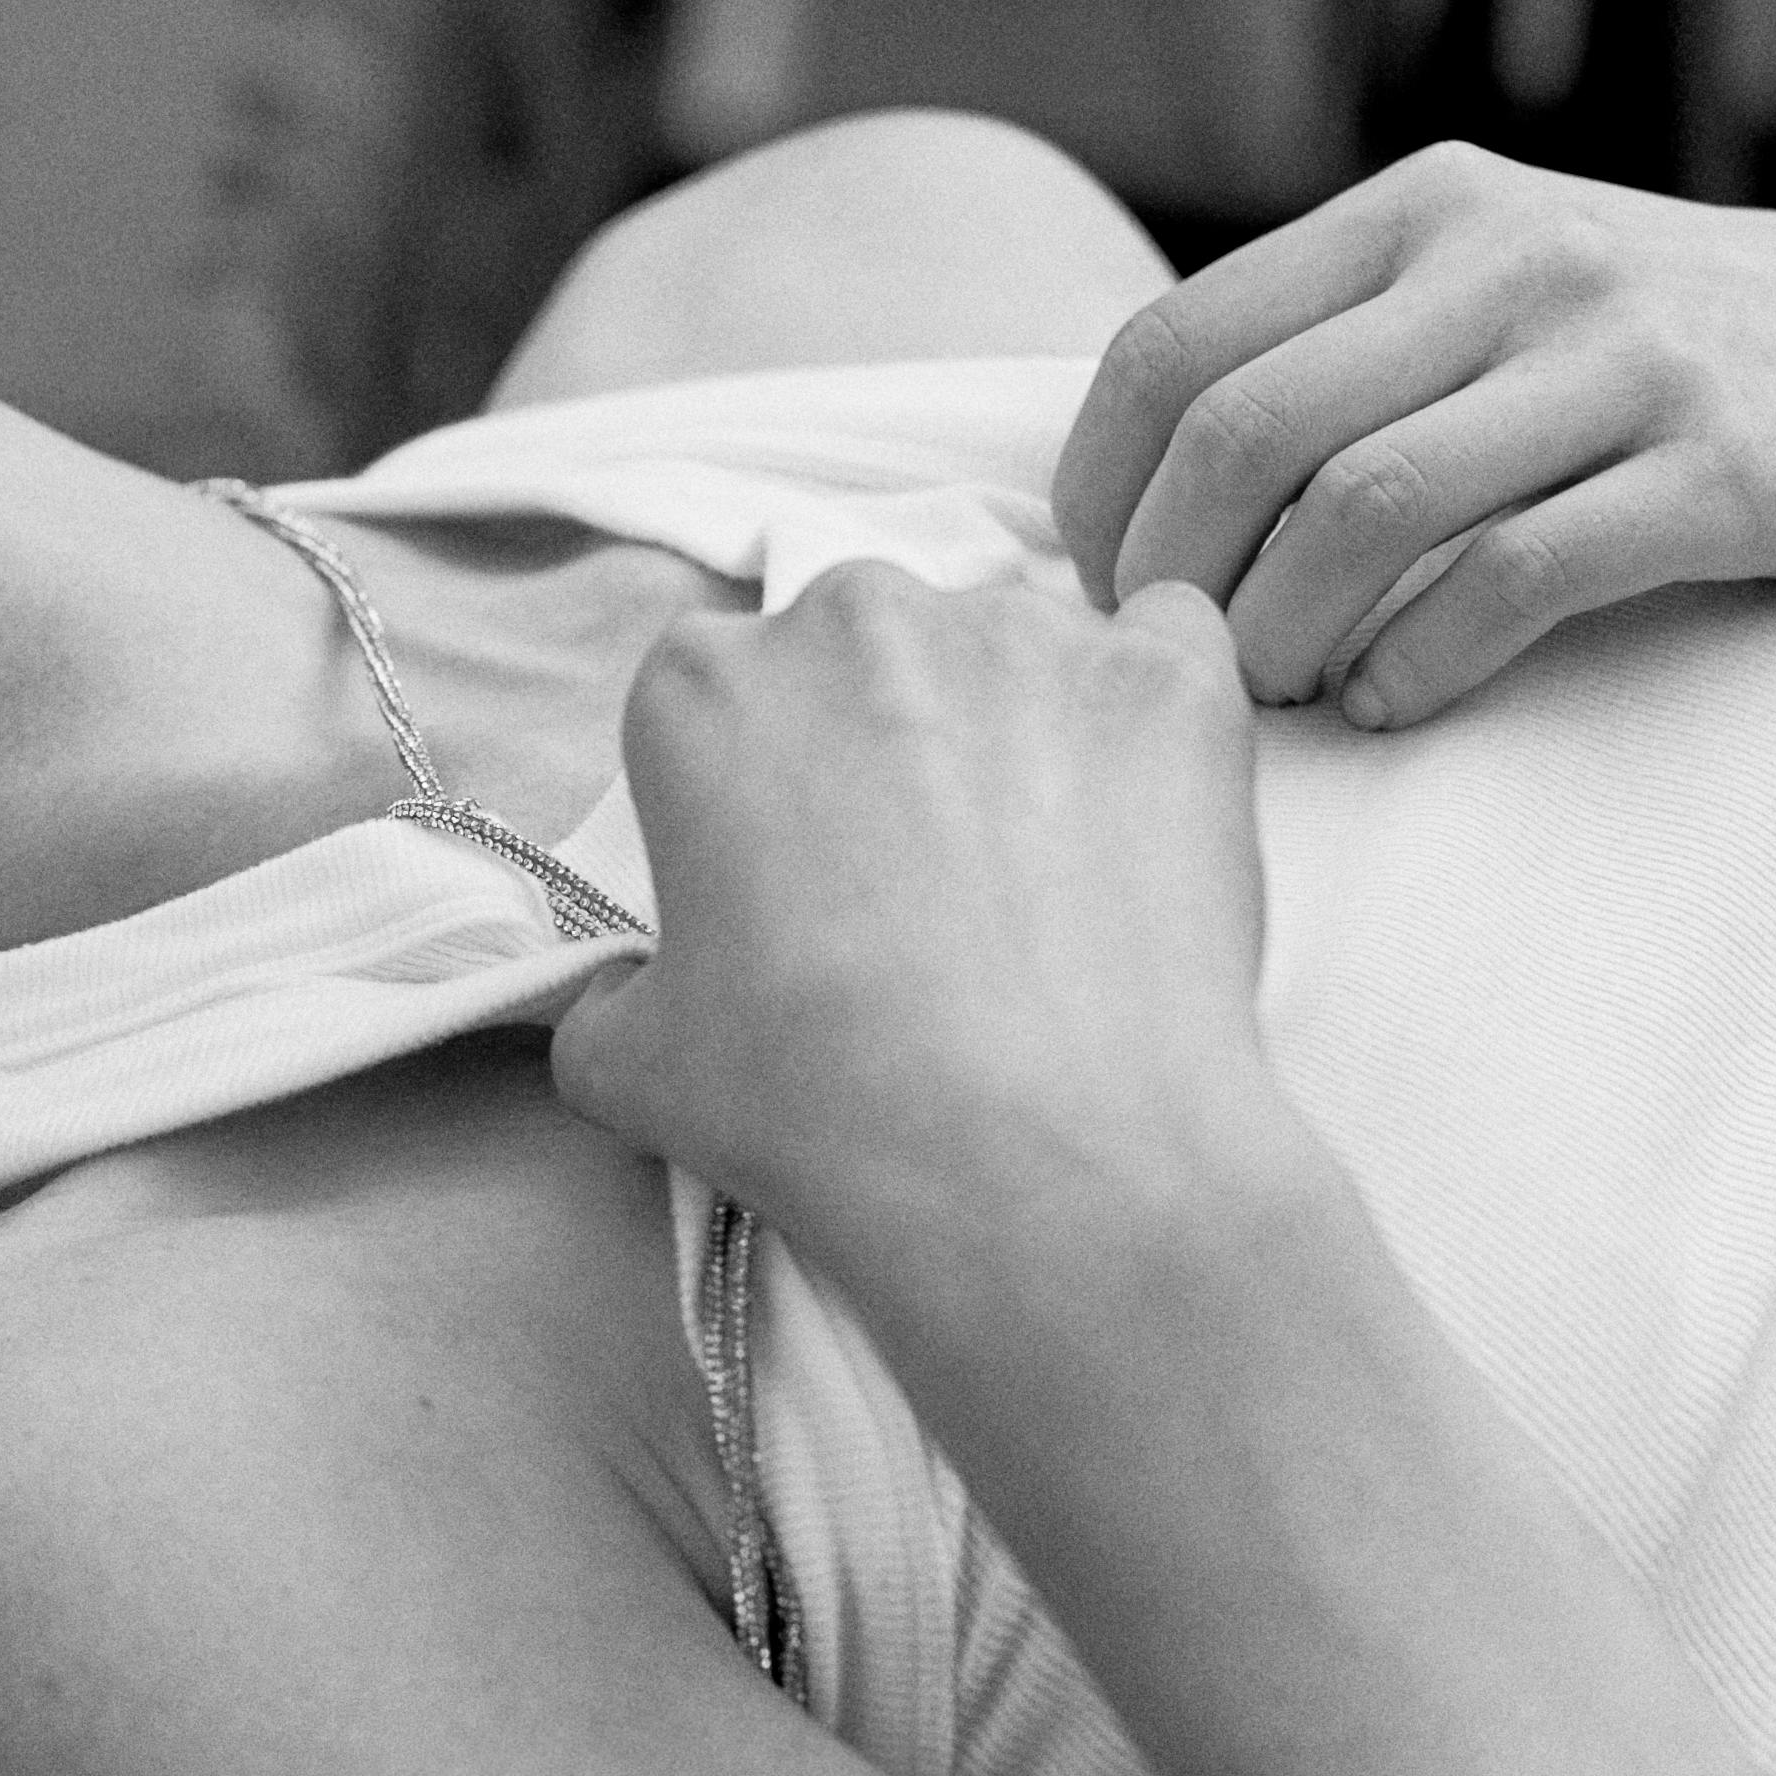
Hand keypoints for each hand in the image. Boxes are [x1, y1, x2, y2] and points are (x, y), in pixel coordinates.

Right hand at [552, 568, 1281, 1358]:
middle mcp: (857, 616)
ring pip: (1013, 650)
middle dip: (887, 741)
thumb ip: (607, 998)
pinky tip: (1145, 822)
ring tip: (1046, 882)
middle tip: (922, 886)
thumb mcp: (635, 1067)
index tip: (795, 881)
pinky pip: (1166, 648)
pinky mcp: (1168, 677)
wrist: (1041, 1159)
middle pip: (865, 650)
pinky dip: (1153, 715)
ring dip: (1019, 731)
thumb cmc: (821, 1104)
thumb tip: (623, 997)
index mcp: (702, 687)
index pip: (717, 697)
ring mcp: (1025, 632)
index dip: (755, 792)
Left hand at [1054, 148, 1775, 727]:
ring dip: (1281, 634)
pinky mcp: (1723, 465)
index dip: (1100, 488)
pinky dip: (1421, 663)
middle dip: (1174, 577)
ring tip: (1275, 695)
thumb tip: (1139, 477)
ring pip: (1364, 508)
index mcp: (1426, 208)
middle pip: (1246, 432)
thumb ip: (1346, 342)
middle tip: (1174, 667)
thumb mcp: (1498, 283)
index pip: (1176, 343)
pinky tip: (1389, 703)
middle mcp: (1513, 257)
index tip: (1103, 589)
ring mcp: (1625, 354)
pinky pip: (1517, 576)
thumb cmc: (1660, 348)